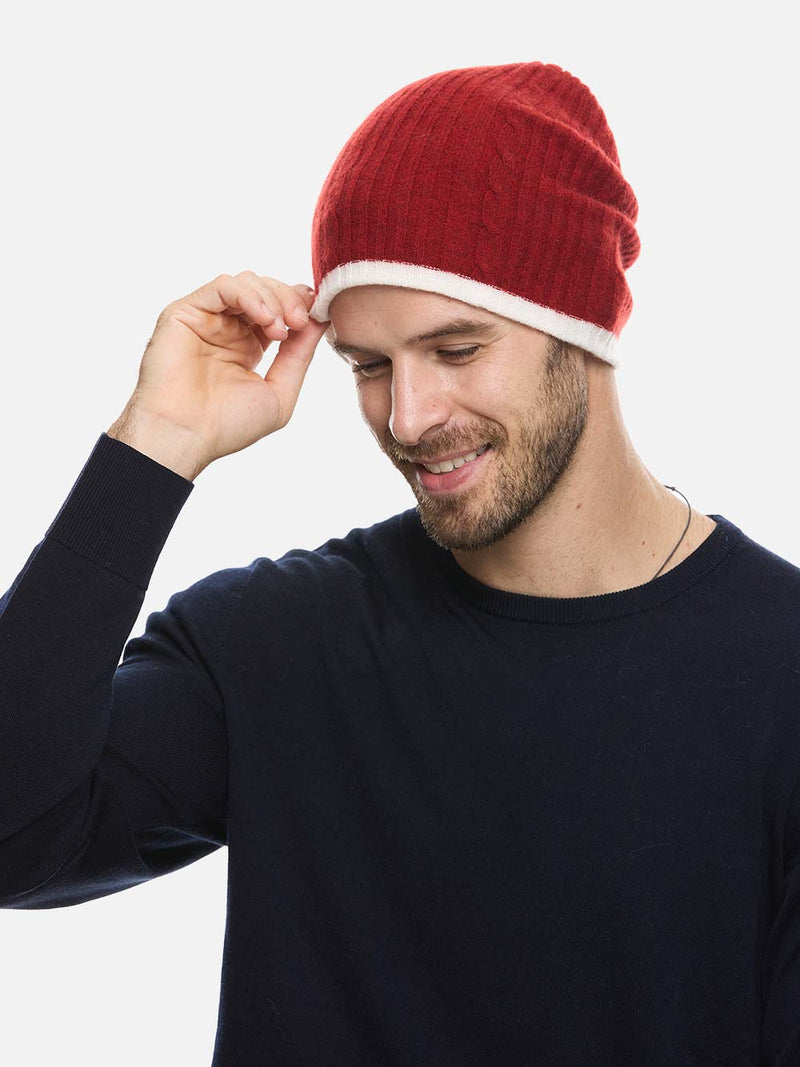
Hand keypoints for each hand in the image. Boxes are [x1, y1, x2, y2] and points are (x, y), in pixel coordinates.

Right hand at [108, 271, 328, 477]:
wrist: (187, 435)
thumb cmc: (227, 425)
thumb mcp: (279, 392)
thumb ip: (300, 355)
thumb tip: (321, 319)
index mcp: (247, 347)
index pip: (278, 308)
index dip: (299, 305)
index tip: (315, 316)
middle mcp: (226, 329)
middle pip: (266, 290)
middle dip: (290, 300)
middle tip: (300, 321)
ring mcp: (206, 319)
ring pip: (246, 282)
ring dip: (272, 298)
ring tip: (280, 329)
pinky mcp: (185, 312)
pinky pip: (222, 286)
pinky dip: (248, 295)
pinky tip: (264, 319)